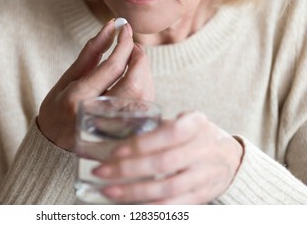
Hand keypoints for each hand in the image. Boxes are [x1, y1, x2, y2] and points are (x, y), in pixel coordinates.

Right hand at [37, 19, 153, 150]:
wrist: (56, 143)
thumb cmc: (58, 107)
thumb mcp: (68, 77)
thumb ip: (91, 52)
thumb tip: (111, 26)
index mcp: (79, 99)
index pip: (113, 67)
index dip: (123, 43)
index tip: (124, 27)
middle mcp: (99, 115)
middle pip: (136, 82)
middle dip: (139, 57)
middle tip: (130, 45)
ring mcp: (115, 127)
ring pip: (144, 93)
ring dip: (143, 70)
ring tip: (130, 61)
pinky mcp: (126, 132)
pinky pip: (144, 105)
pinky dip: (144, 85)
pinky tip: (134, 79)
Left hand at [92, 111, 243, 203]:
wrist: (229, 157)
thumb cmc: (194, 136)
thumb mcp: (180, 122)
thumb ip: (153, 126)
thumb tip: (104, 128)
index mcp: (196, 123)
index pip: (171, 132)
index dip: (143, 143)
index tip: (116, 150)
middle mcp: (203, 148)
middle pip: (164, 162)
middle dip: (128, 169)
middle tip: (101, 171)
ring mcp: (205, 174)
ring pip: (168, 187)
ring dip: (134, 191)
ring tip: (107, 190)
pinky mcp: (202, 194)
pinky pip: (175, 205)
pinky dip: (151, 207)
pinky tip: (129, 206)